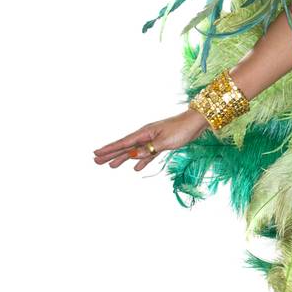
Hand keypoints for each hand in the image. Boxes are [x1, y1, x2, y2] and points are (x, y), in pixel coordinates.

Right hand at [93, 109, 208, 171]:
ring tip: (111, 166)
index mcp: (144, 133)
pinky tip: (136, 168)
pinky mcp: (161, 144)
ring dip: (123, 159)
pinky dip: (141, 161)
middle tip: (96, 161)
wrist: (196, 123)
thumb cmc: (181, 130)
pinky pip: (147, 154)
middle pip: (125, 147)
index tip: (96, 153)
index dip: (109, 149)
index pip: (123, 143)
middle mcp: (146, 135)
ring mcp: (153, 139)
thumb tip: (133, 156)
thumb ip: (149, 149)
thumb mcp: (165, 142)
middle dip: (111, 154)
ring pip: (134, 151)